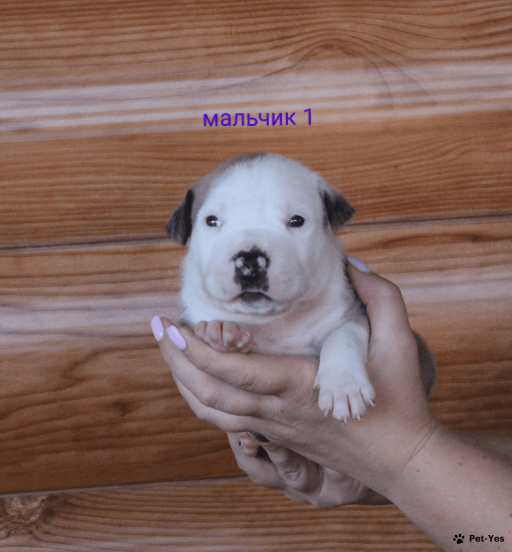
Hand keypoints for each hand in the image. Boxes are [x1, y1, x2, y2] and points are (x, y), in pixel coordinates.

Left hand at [154, 263, 438, 497]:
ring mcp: (275, 428)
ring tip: (171, 352)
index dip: (197, 351)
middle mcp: (278, 411)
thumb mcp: (398, 341)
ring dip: (184, 382)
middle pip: (209, 395)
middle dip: (176, 362)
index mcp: (299, 386)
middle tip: (159, 330)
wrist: (401, 461)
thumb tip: (352, 264)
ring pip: (212, 413)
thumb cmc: (400, 401)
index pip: (234, 373)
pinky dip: (204, 399)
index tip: (173, 325)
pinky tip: (201, 379)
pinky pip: (227, 422)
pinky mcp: (277, 435)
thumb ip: (379, 296)